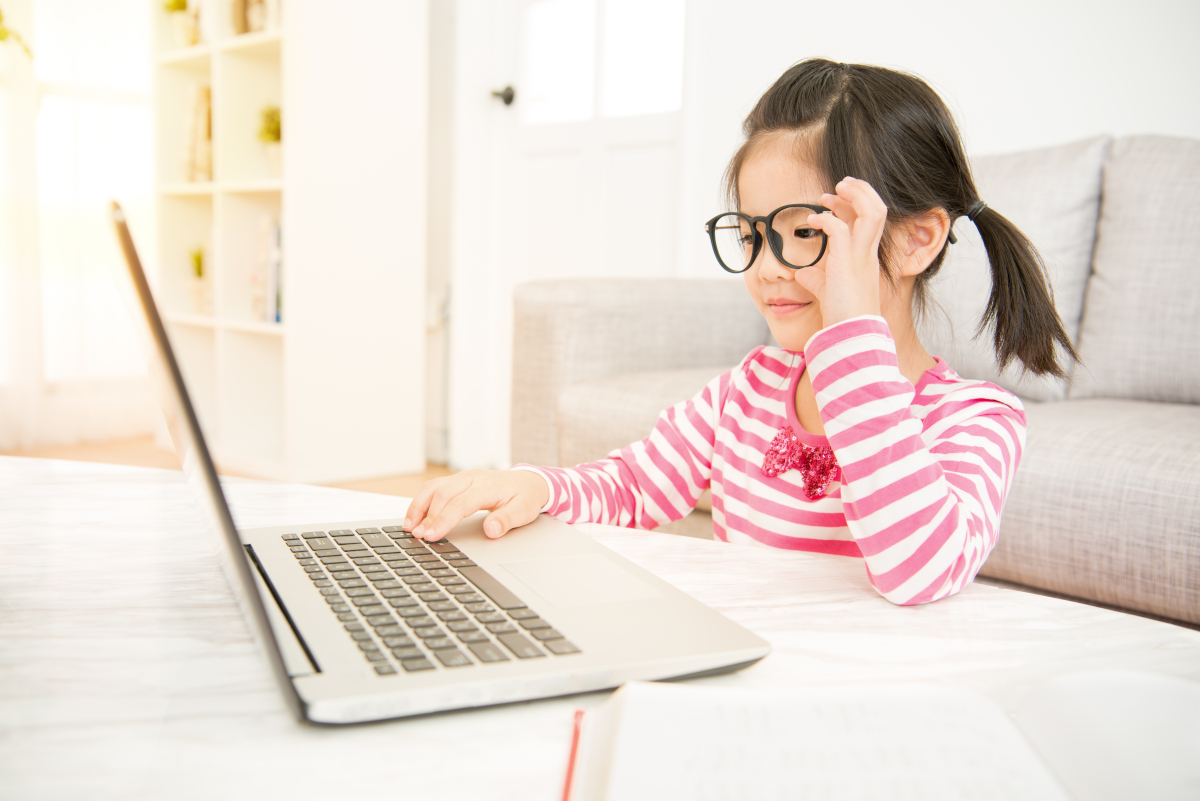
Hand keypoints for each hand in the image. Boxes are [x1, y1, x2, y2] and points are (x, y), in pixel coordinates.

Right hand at [402, 469, 550, 541]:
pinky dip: (421, 502)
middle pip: (441, 493)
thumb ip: (507, 520)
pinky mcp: (456, 481)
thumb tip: (490, 530)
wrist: (529, 482)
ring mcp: (462, 477)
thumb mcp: (524, 511)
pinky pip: (433, 488)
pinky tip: (414, 517)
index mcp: (487, 485)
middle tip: (418, 536)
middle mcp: (471, 478)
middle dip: (427, 516)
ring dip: (418, 507)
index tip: (430, 535)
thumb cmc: (525, 497)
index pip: (460, 503)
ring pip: (433, 487)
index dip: (443, 520)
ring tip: (409, 527)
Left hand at [793, 177, 887, 327]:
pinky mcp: (848, 262)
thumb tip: (801, 274)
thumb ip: (817, 280)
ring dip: (854, 196)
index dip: (854, 204)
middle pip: (877, 210)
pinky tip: (812, 221)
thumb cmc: (842, 317)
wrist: (851, 335)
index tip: (832, 199)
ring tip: (833, 190)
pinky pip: (841, 229)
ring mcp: (861, 257)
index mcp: (866, 259)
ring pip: (872, 212)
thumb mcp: (828, 292)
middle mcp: (868, 254)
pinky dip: (826, 219)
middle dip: (860, 191)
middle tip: (840, 183)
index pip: (868, 221)